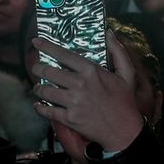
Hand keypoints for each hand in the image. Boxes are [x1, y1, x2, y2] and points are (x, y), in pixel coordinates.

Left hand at [31, 34, 143, 153]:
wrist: (124, 131)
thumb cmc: (125, 101)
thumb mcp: (127, 73)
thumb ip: (118, 51)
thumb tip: (109, 33)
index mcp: (91, 71)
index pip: (63, 55)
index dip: (47, 46)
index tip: (36, 42)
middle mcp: (79, 85)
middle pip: (49, 72)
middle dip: (38, 68)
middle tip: (36, 68)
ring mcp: (73, 102)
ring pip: (45, 91)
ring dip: (38, 88)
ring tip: (38, 87)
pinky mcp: (69, 119)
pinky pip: (47, 111)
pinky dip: (40, 108)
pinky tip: (38, 105)